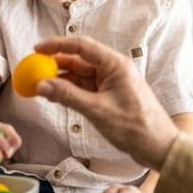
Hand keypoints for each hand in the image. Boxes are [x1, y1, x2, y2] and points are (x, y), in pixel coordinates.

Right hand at [33, 35, 178, 169]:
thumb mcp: (97, 110)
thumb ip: (68, 95)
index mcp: (115, 65)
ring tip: (40, 87)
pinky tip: (56, 96)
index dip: (56, 45)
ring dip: (61, 80)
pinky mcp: (109, 96)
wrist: (159, 147)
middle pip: (78, 60)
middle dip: (55, 65)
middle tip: (33, 70)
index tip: (37, 49)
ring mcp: (111, 83)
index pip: (81, 46)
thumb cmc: (136, 127)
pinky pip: (85, 88)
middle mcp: (113, 69)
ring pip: (79, 75)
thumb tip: (42, 85)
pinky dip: (70, 91)